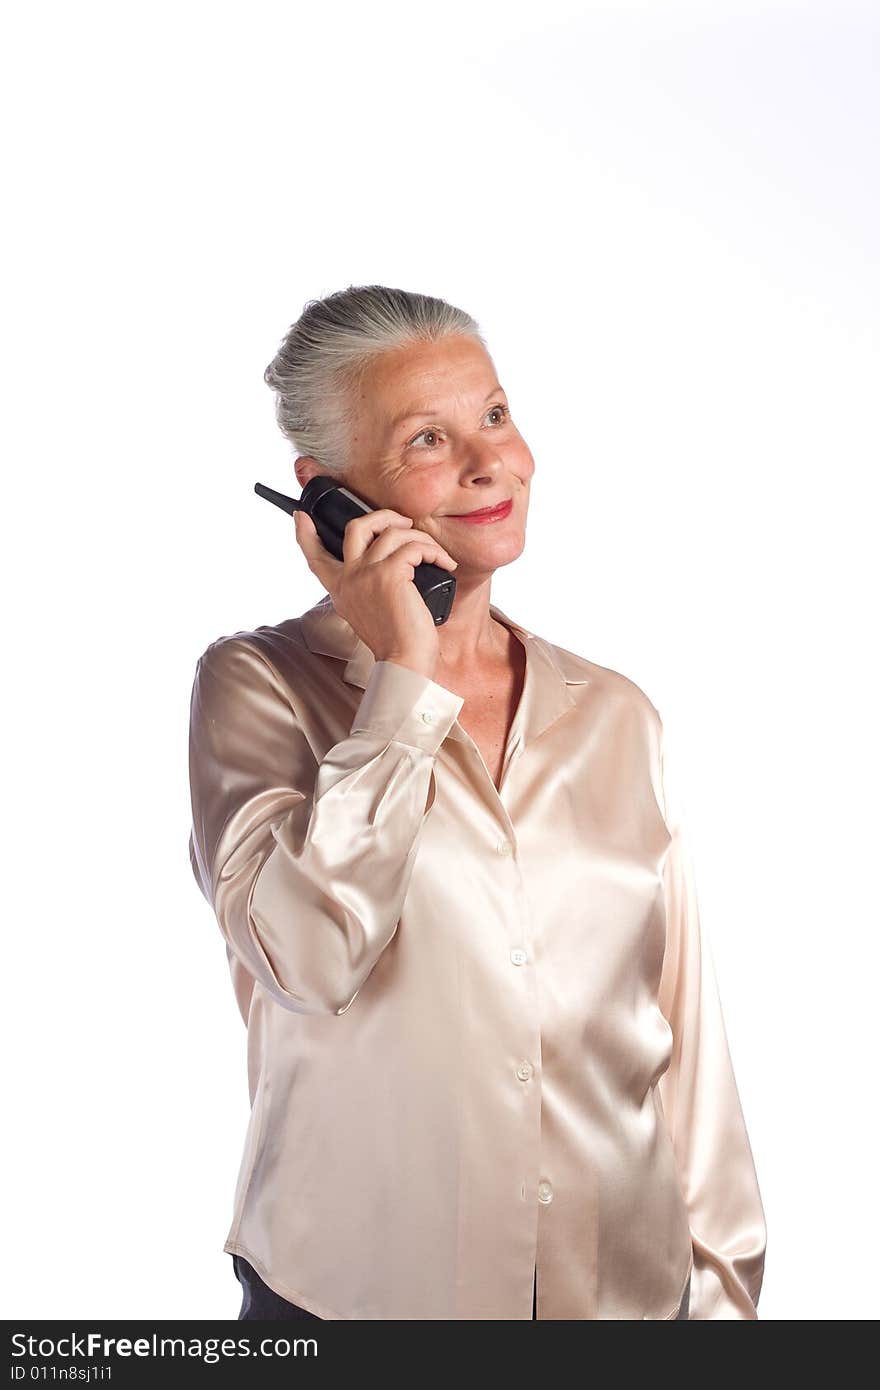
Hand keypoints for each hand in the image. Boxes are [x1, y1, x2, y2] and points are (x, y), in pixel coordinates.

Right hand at [293, 507, 457, 680]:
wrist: (404, 662)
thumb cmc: (396, 642)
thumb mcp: (368, 613)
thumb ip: (366, 589)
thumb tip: (389, 564)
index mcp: (341, 590)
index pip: (315, 557)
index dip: (305, 534)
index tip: (300, 517)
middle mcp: (349, 578)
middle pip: (357, 527)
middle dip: (383, 516)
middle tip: (405, 522)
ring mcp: (366, 574)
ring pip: (393, 532)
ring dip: (421, 538)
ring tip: (436, 553)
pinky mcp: (389, 574)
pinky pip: (414, 547)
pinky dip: (434, 552)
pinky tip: (445, 564)